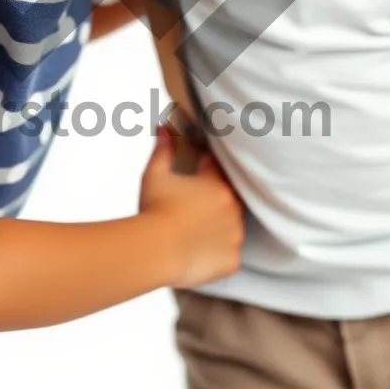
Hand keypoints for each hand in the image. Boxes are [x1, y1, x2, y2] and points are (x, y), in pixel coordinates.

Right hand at [140, 125, 244, 288]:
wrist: (157, 250)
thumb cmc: (155, 209)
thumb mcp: (155, 174)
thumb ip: (163, 150)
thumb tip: (164, 128)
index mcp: (217, 184)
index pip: (216, 170)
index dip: (204, 170)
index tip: (194, 173)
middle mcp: (232, 208)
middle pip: (227, 198)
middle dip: (213, 199)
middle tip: (191, 207)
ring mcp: (234, 236)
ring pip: (231, 227)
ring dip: (218, 226)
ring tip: (194, 231)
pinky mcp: (231, 260)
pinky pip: (229, 254)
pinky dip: (218, 252)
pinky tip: (201, 251)